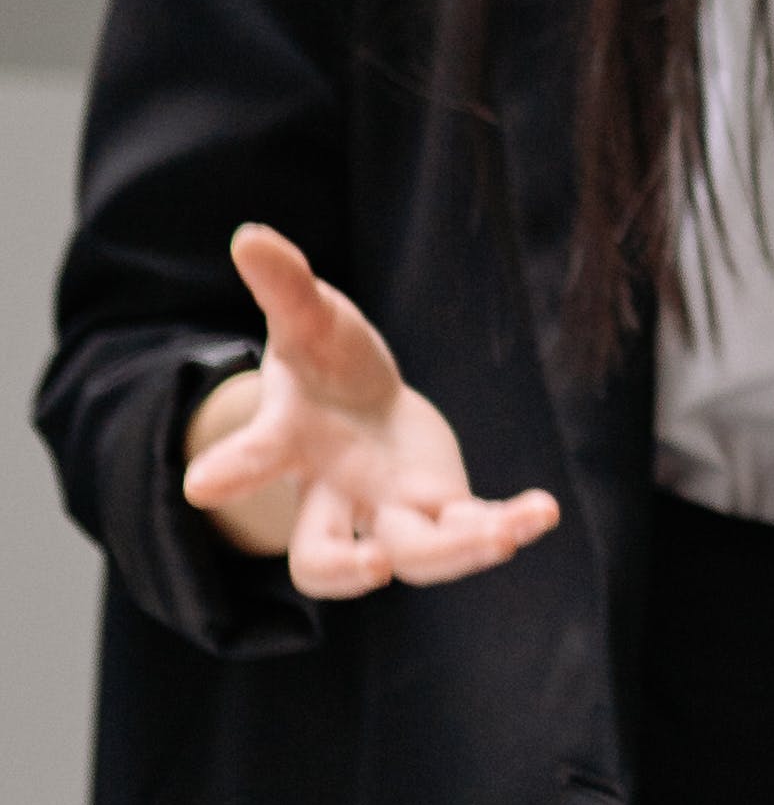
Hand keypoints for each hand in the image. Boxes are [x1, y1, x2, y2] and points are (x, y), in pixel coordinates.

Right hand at [180, 220, 563, 597]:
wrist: (362, 405)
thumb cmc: (325, 362)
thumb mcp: (309, 317)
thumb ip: (284, 285)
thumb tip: (248, 235)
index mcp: (290, 444)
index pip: (256, 459)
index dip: (232, 470)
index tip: (200, 486)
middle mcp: (334, 495)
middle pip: (320, 557)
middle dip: (345, 569)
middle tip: (377, 567)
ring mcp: (389, 511)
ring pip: (412, 555)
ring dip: (456, 551)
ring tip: (504, 534)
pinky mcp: (441, 508)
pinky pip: (473, 530)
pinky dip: (509, 525)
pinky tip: (542, 512)